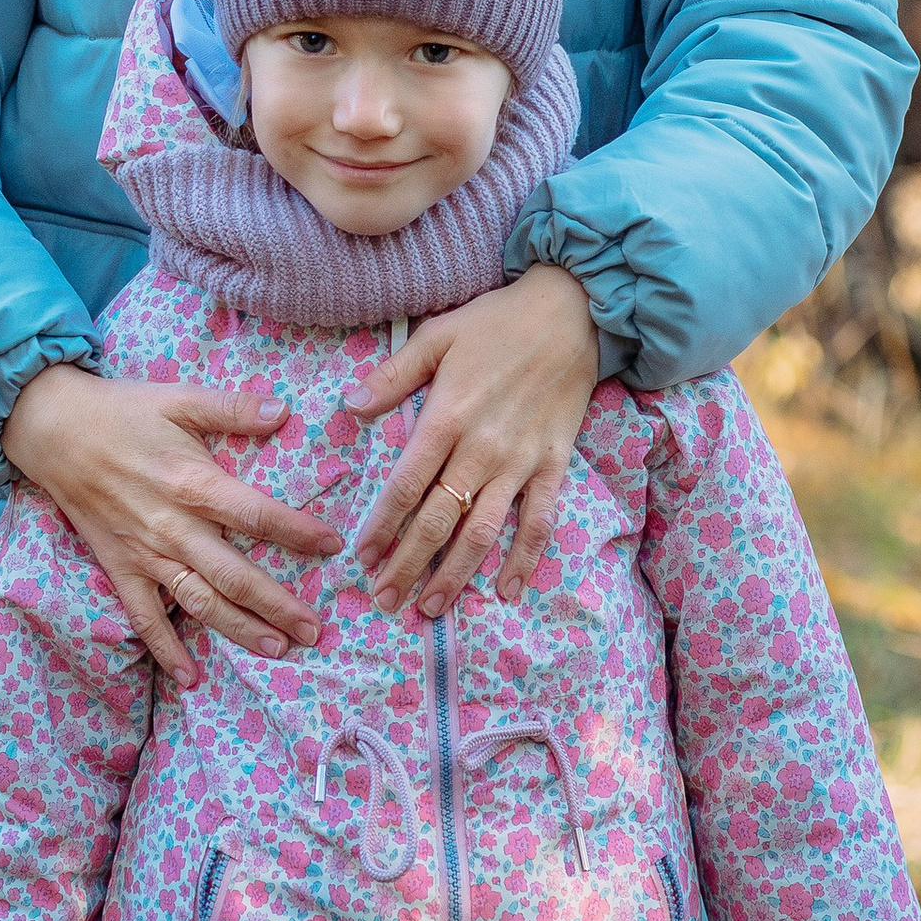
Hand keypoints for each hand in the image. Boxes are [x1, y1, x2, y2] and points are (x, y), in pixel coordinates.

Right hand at [0, 364, 344, 683]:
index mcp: (193, 482)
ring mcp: (145, 553)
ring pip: (199, 601)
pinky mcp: (120, 568)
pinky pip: (144, 618)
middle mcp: (173, 527)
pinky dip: (165, 651)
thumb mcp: (179, 398)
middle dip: (278, 605)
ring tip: (276, 651)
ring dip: (238, 630)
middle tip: (315, 631)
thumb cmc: (122, 411)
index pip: (257, 515)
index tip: (333, 547)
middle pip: (234, 574)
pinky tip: (190, 679)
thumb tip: (284, 411)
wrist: (53, 429)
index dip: (298, 532)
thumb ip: (231, 407)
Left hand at [350, 262, 596, 616]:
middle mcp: (481, 448)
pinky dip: (524, 559)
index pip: (405, 486)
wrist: (571, 312)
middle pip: (438, 520)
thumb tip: (350, 406)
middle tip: (386, 602)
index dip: (382, 526)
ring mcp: (521, 462)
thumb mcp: (436, 335)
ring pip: (483, 531)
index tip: (363, 559)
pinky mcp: (554, 465)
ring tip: (432, 608)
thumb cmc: (496, 322)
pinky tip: (506, 590)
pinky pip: (539, 522)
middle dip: (409, 565)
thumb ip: (393, 376)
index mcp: (446, 417)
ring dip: (456, 574)